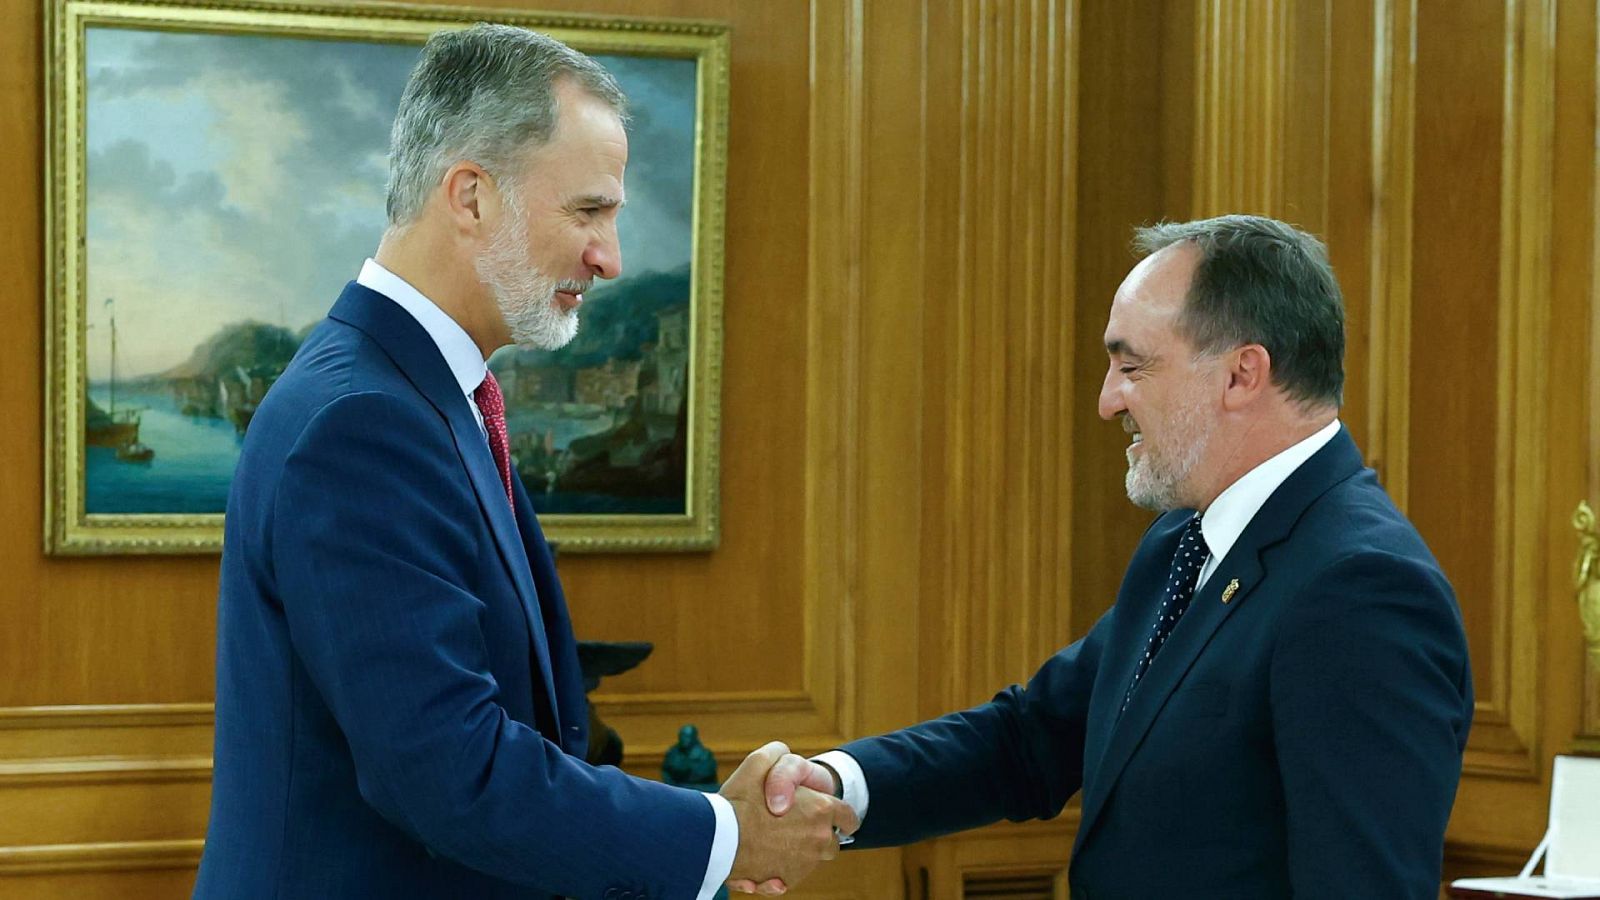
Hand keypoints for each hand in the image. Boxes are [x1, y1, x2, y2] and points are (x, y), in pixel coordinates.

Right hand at [720, 742, 857, 894]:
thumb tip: (783, 755)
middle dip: (819, 835)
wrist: (718, 840)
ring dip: (801, 852)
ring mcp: (806, 863)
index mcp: (820, 809)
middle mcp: (819, 839)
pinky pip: (793, 875)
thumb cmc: (739, 801)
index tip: (843, 822)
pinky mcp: (789, 880)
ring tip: (775, 842)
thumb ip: (777, 754)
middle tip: (795, 827)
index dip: (845, 818)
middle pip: (831, 841)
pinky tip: (764, 859)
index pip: (848, 816)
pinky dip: (783, 869)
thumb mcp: (758, 762)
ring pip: (812, 859)